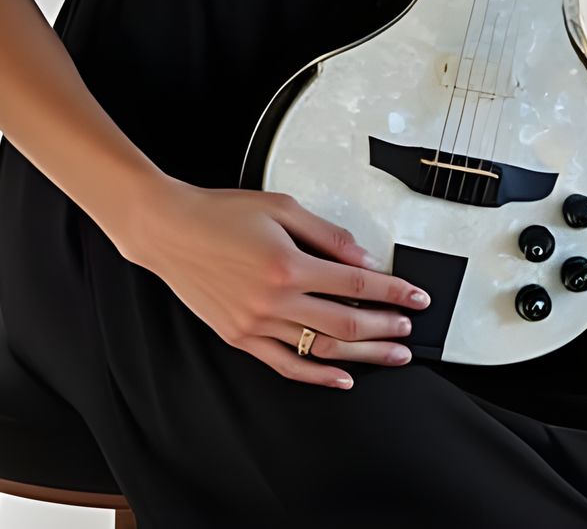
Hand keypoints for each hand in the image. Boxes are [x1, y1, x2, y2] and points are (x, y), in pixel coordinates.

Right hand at [118, 177, 431, 387]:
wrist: (170, 231)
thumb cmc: (221, 213)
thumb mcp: (281, 207)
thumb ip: (327, 235)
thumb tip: (364, 258)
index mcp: (288, 265)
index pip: (356, 284)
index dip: (392, 291)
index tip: (415, 297)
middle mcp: (274, 301)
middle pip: (345, 324)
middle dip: (385, 328)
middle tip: (409, 329)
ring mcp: (256, 325)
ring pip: (321, 350)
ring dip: (362, 355)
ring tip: (391, 355)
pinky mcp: (240, 338)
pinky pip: (286, 365)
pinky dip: (317, 377)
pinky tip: (343, 379)